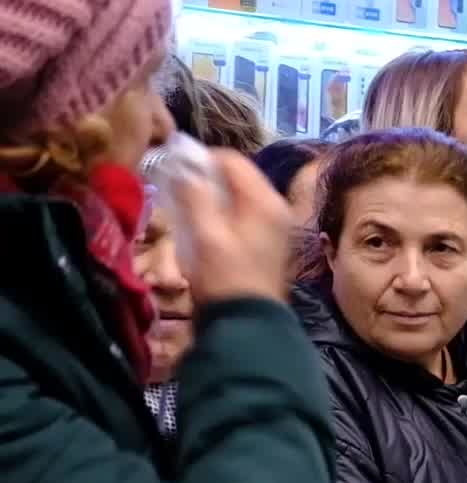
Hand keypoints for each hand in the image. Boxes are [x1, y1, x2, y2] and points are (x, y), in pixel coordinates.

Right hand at [175, 150, 293, 305]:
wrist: (247, 322)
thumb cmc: (226, 277)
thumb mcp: (206, 235)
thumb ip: (195, 196)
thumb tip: (183, 166)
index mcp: (265, 201)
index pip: (233, 160)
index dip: (201, 159)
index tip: (174, 169)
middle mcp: (276, 207)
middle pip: (236, 176)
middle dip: (205, 177)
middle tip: (176, 188)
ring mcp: (274, 225)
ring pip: (237, 195)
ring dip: (211, 195)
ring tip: (185, 206)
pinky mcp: (266, 241)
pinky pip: (241, 213)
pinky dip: (221, 212)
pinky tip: (202, 225)